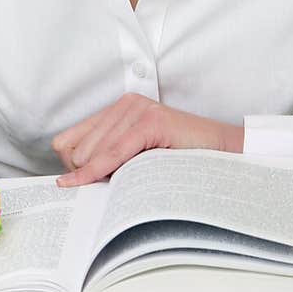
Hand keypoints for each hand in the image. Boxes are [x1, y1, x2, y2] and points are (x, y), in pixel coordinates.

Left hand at [51, 93, 243, 186]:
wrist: (225, 154)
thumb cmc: (183, 161)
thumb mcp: (138, 157)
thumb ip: (110, 159)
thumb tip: (70, 182)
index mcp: (120, 109)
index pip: (68, 141)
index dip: (71, 168)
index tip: (81, 186)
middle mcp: (125, 104)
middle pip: (76, 150)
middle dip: (86, 175)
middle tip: (111, 187)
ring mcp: (138, 109)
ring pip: (92, 154)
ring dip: (100, 176)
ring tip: (127, 182)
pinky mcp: (150, 121)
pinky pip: (112, 154)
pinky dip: (96, 172)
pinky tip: (85, 184)